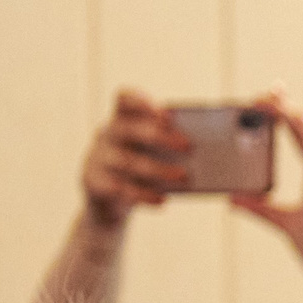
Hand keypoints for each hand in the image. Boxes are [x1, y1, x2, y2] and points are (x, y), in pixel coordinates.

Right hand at [79, 90, 189, 228]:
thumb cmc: (141, 172)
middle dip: (160, 136)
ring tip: (184, 176)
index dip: (142, 101)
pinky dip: (144, 195)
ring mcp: (97, 158)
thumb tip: (207, 152)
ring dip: (158, 169)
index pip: (124, 99)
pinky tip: (163, 200)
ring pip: (127, 161)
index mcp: (122, 119)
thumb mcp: (151, 155)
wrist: (109, 204)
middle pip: (128, 129)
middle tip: (189, 147)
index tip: (168, 114)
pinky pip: (120, 188)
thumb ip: (170, 146)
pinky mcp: (94, 183)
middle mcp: (107, 134)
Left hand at [231, 91, 302, 288]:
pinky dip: (298, 123)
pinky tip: (282, 110)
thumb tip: (234, 199)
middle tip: (266, 90)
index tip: (272, 103)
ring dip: (288, 109)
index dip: (289, 118)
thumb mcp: (283, 223)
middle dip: (285, 106)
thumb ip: (260, 208)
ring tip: (268, 94)